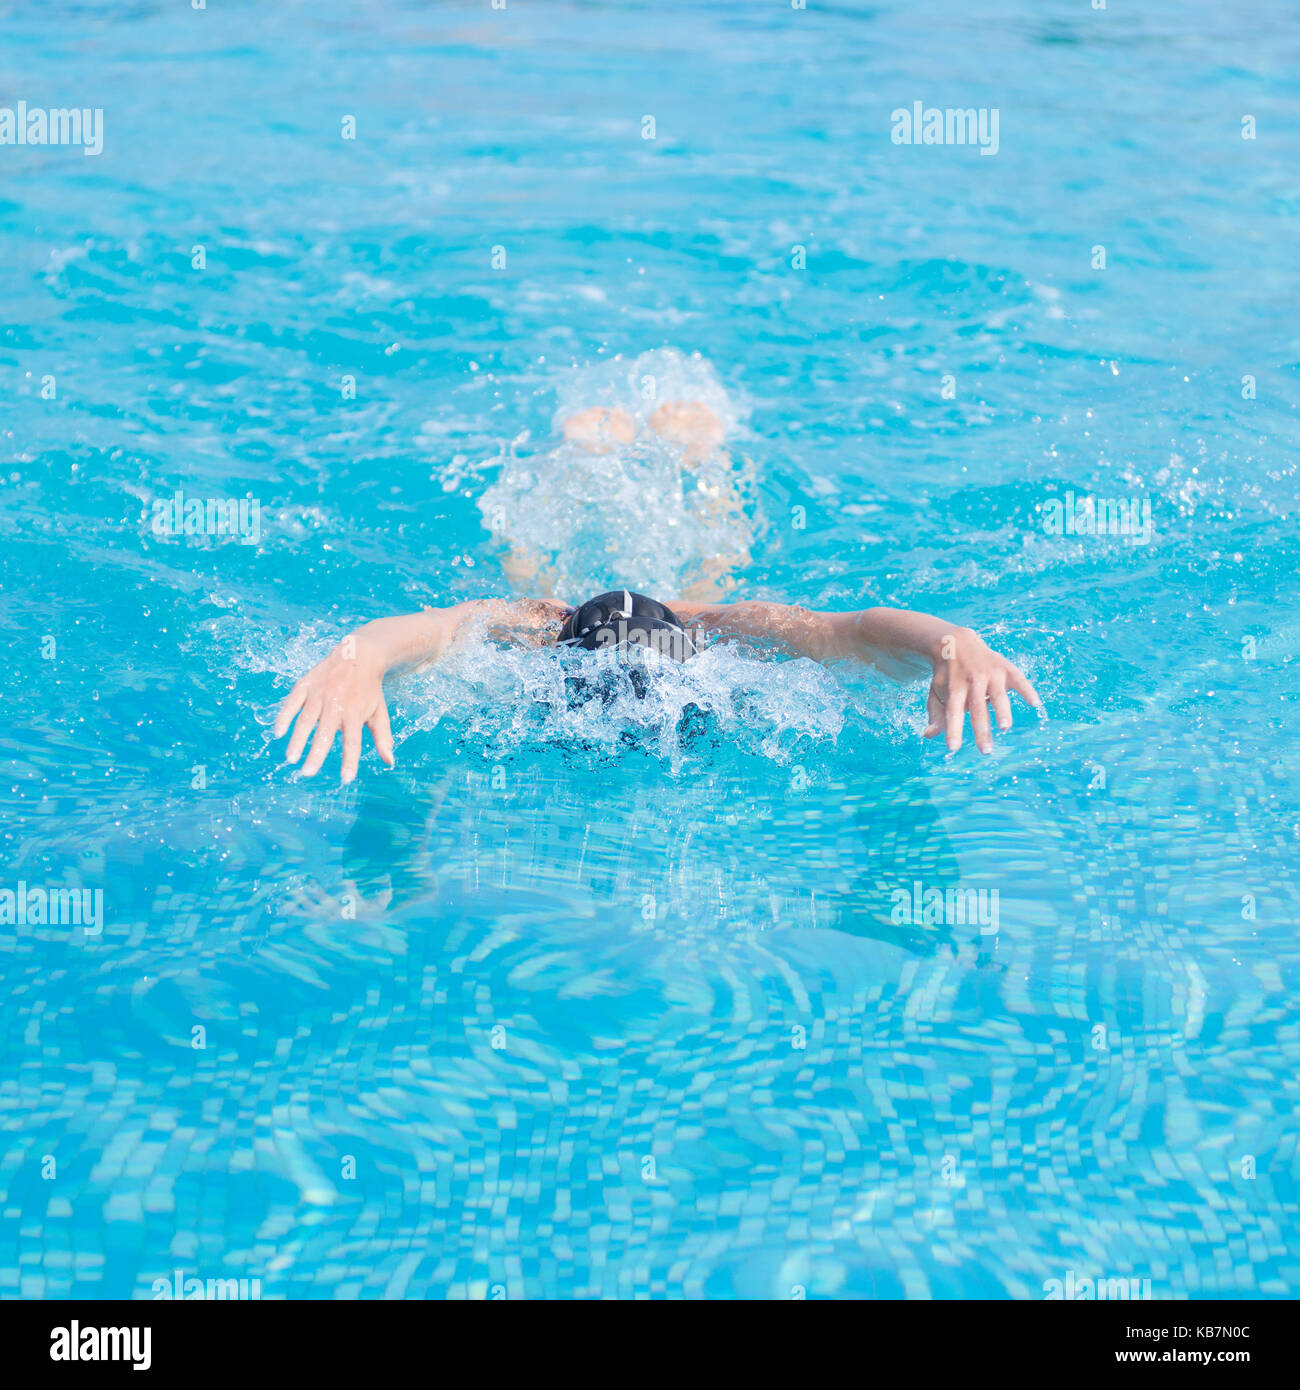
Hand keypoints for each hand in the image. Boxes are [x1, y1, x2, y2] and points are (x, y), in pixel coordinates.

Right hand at [273, 632, 394, 782]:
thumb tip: (390, 761)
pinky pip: (292, 702)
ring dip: (297, 739)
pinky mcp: (306, 684)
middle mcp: (336, 704)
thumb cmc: (369, 689)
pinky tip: (278, 732)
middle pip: (325, 733)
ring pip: (306, 719)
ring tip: (291, 758)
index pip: (352, 742)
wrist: (358, 655)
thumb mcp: (380, 712)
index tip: (346, 779)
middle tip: (308, 773)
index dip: (349, 761)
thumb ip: (382, 737)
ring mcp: (319, 693)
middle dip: (316, 754)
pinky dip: (284, 716)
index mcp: (355, 713)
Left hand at [923, 627, 1040, 753]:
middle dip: (981, 730)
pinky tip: (1035, 703)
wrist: (957, 642)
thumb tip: (927, 735)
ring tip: (1005, 728)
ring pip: (997, 694)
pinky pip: (1018, 679)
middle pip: (977, 708)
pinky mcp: (1004, 667)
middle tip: (986, 751)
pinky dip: (1027, 690)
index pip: (952, 712)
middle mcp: (971, 680)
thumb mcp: (937, 692)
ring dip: (1002, 711)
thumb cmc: (947, 676)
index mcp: (954, 689)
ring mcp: (989, 673)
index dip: (952, 730)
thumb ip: (936, 714)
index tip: (953, 748)